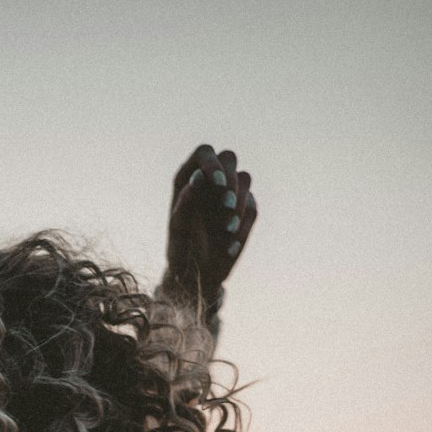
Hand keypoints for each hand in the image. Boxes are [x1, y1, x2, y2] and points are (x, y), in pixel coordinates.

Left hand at [162, 143, 257, 304]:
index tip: (218, 182)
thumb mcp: (178, 232)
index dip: (213, 162)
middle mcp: (211, 182)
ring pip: (245, 179)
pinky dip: (243, 226)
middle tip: (226, 205)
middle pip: (229, 158)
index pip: (204, 153)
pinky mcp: (246, 210)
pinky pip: (253, 208)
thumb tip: (197, 178)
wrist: (198, 278)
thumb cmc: (181, 254)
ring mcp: (230, 194)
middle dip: (231, 180)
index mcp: (188, 180)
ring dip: (238, 204)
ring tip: (224, 231)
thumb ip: (185, 204)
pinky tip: (228, 245)